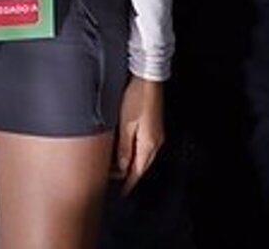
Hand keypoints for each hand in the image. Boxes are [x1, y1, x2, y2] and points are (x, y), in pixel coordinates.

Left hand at [113, 75, 165, 192]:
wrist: (147, 75)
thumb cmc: (136, 97)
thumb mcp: (125, 124)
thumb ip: (123, 148)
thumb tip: (122, 167)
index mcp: (149, 144)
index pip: (138, 171)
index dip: (128, 183)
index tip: (120, 193)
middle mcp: (155, 141)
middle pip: (141, 165)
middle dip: (128, 175)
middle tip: (112, 180)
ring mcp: (156, 133)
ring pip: (142, 156)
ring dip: (130, 163)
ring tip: (115, 167)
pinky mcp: (153, 125)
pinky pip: (144, 146)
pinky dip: (134, 152)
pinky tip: (124, 150)